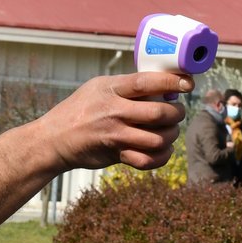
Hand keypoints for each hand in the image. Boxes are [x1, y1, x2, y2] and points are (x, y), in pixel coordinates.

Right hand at [44, 72, 189, 170]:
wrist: (53, 139)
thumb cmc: (80, 109)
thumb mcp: (98, 88)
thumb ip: (126, 87)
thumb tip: (162, 86)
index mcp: (110, 88)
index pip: (146, 82)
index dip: (172, 82)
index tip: (187, 84)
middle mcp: (113, 111)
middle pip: (158, 113)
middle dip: (176, 114)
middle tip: (177, 113)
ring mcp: (114, 134)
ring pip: (157, 139)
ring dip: (171, 136)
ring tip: (170, 132)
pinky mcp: (115, 154)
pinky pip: (148, 160)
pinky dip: (161, 157)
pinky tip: (162, 150)